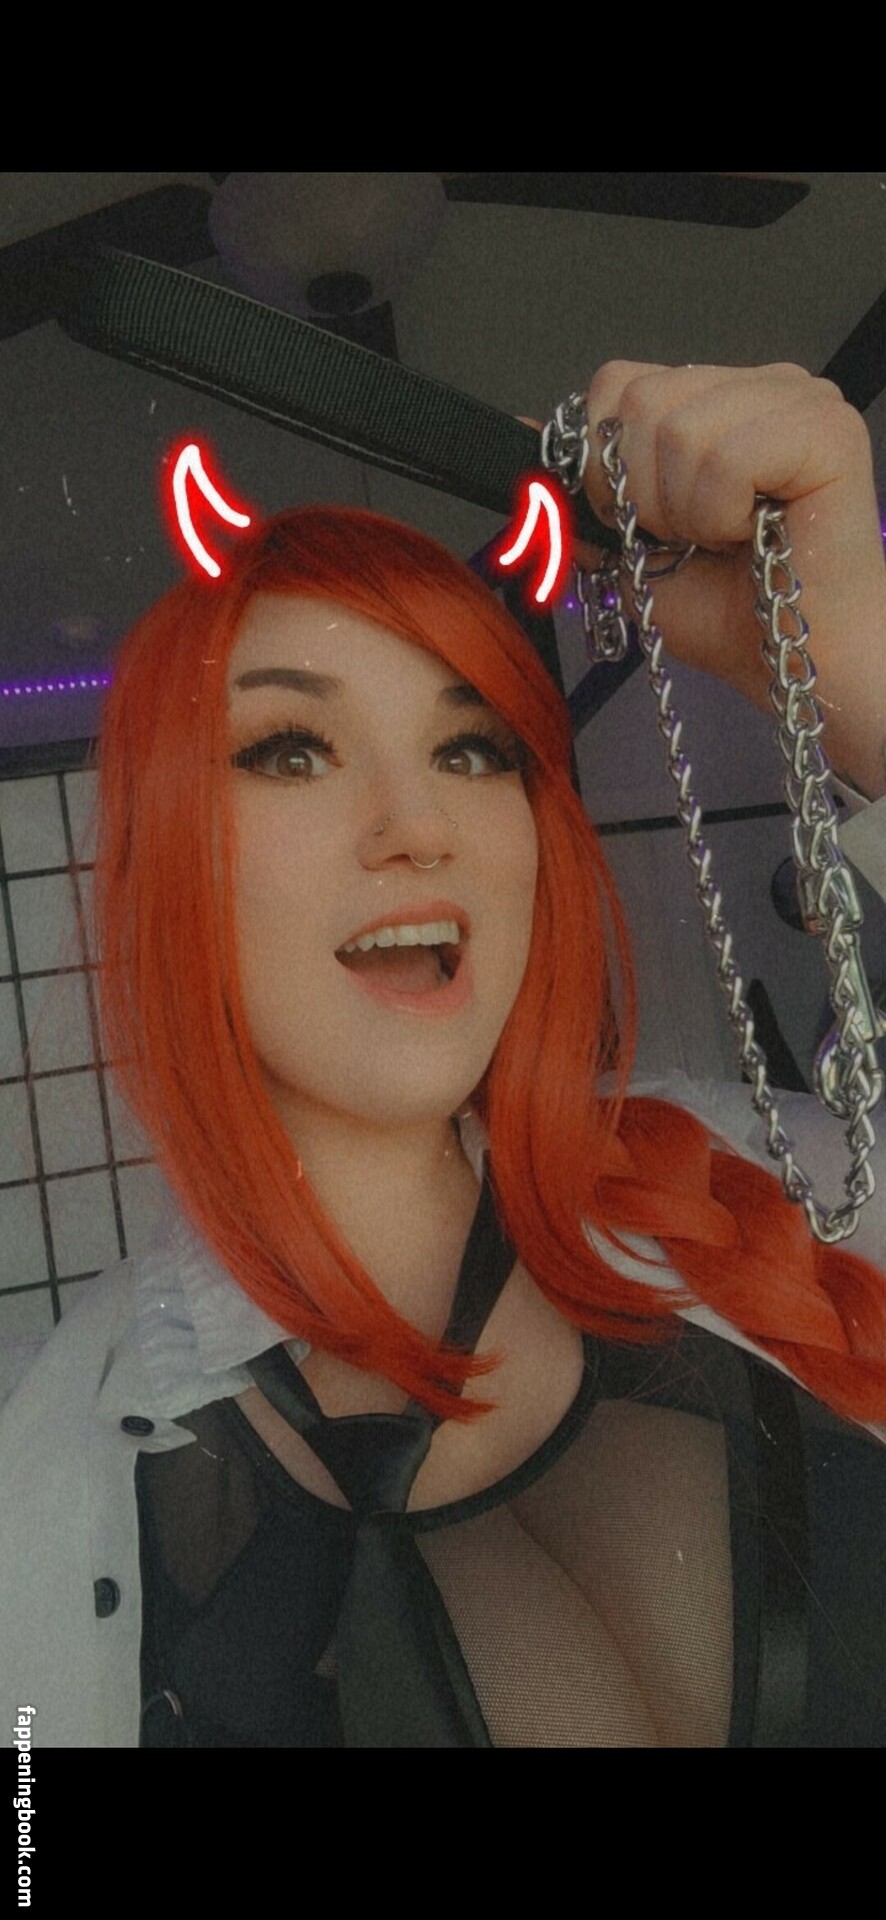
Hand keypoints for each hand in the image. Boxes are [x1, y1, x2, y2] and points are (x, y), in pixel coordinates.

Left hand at [576, 363, 885, 799]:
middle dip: (641, 495)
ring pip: (677, 428)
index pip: (617, 382)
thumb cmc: (731, 614)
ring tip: (729, 541)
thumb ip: (576, 496)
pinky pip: (726, 457)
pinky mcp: (829, 429)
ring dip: (685, 513)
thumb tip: (521, 439)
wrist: (795, 667)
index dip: (604, 464)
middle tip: (695, 539)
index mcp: (717, 397)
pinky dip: (722, 515)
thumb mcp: (627, 551)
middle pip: (638, 399)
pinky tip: (758, 536)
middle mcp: (761, 384)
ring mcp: (800, 397)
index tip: (647, 525)